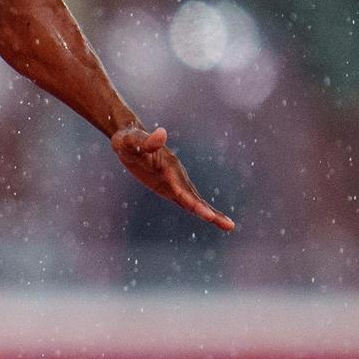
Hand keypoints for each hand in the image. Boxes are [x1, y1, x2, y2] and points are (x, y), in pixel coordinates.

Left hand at [109, 126, 234, 231]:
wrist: (129, 137)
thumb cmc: (128, 139)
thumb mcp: (132, 141)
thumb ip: (146, 140)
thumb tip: (162, 132)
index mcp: (169, 166)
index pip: (182, 188)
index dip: (193, 201)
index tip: (207, 215)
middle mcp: (176, 174)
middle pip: (194, 197)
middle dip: (209, 211)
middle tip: (229, 225)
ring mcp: (174, 181)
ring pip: (194, 200)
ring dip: (211, 213)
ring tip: (229, 226)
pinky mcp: (169, 187)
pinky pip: (184, 201)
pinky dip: (197, 210)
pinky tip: (210, 218)